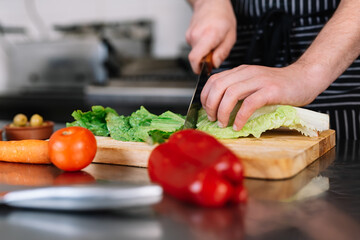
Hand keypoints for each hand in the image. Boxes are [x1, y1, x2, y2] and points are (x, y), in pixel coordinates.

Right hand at [186, 0, 235, 72]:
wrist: (211, 2)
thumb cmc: (222, 16)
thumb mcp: (230, 36)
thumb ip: (223, 52)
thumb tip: (215, 64)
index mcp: (208, 36)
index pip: (195, 59)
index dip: (198, 69)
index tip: (204, 70)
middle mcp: (196, 36)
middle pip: (196, 58)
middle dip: (205, 60)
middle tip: (215, 52)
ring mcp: (190, 35)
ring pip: (195, 53)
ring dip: (204, 52)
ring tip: (213, 42)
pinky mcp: (188, 35)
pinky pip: (194, 47)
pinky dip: (201, 47)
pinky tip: (208, 38)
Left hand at [200, 62, 328, 129]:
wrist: (305, 78)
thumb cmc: (280, 86)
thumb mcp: (254, 83)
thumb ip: (239, 90)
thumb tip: (220, 108)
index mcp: (241, 71)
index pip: (214, 80)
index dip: (206, 96)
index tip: (207, 110)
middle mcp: (247, 73)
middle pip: (218, 86)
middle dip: (211, 105)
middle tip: (212, 119)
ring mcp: (259, 80)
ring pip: (231, 94)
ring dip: (223, 112)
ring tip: (223, 124)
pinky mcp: (271, 90)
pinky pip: (249, 103)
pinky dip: (240, 117)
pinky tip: (238, 126)